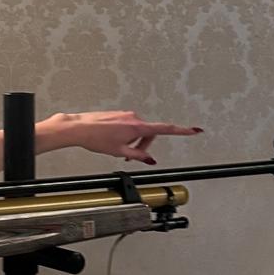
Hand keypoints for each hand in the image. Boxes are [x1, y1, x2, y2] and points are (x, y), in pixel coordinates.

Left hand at [38, 110, 202, 165]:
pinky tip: (112, 141)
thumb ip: (138, 156)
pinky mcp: (118, 114)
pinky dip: (125, 136)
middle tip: (130, 157)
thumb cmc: (95, 138)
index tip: (195, 130)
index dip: (182, 131)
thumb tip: (150, 159)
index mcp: (137, 126)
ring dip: (132, 142)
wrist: (78, 128)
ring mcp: (125, 115)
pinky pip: (128, 127)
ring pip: (137, 132)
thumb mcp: (119, 152)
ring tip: (117, 149)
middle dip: (142, 147)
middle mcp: (133, 117)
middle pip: (149, 134)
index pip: (165, 129)